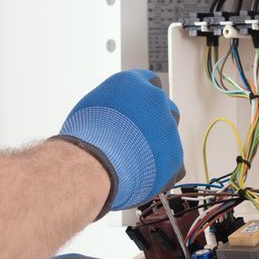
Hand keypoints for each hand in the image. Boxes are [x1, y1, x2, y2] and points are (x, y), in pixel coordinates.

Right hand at [54, 69, 183, 213]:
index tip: (138, 109)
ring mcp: (168, 129)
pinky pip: (175, 165)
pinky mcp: (175, 157)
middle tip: (138, 136)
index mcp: (133, 84)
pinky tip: (145, 176)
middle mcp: (155, 100)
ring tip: (137, 159)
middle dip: (156, 121)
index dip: (144, 99)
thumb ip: (111, 106)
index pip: (150, 82)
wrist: (94, 165)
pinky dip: (163, 171)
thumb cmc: (84, 138)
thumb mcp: (90, 109)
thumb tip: (112, 115)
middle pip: (166, 107)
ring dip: (160, 145)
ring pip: (171, 136)